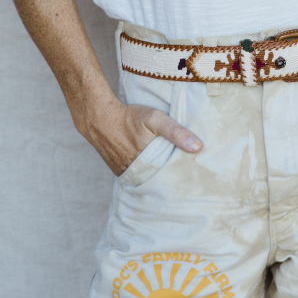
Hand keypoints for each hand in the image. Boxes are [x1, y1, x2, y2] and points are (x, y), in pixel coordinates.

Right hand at [74, 98, 201, 176]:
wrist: (99, 118)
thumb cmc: (129, 117)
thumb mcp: (155, 118)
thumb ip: (176, 132)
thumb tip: (198, 147)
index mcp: (150, 164)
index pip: (172, 177)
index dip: (183, 176)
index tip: (195, 176)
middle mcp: (138, 173)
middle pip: (160, 180)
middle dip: (171, 178)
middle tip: (186, 177)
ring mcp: (127, 174)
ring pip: (148, 179)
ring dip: (158, 176)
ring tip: (171, 174)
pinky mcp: (120, 171)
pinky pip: (137, 176)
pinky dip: (145, 173)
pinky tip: (152, 168)